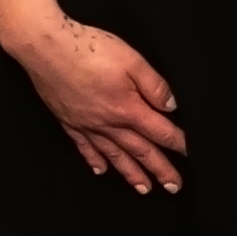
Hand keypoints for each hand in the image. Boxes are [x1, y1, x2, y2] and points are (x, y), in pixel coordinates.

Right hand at [9, 11, 188, 193]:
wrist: (45, 48)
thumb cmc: (87, 49)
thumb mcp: (132, 60)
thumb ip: (154, 85)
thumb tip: (171, 106)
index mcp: (127, 108)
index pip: (160, 132)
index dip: (178, 144)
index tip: (191, 155)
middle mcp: (107, 123)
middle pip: (140, 151)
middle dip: (159, 169)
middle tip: (174, 186)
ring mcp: (86, 124)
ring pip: (114, 155)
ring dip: (130, 173)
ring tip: (144, 188)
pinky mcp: (69, 120)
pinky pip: (84, 147)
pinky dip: (94, 160)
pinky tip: (100, 170)